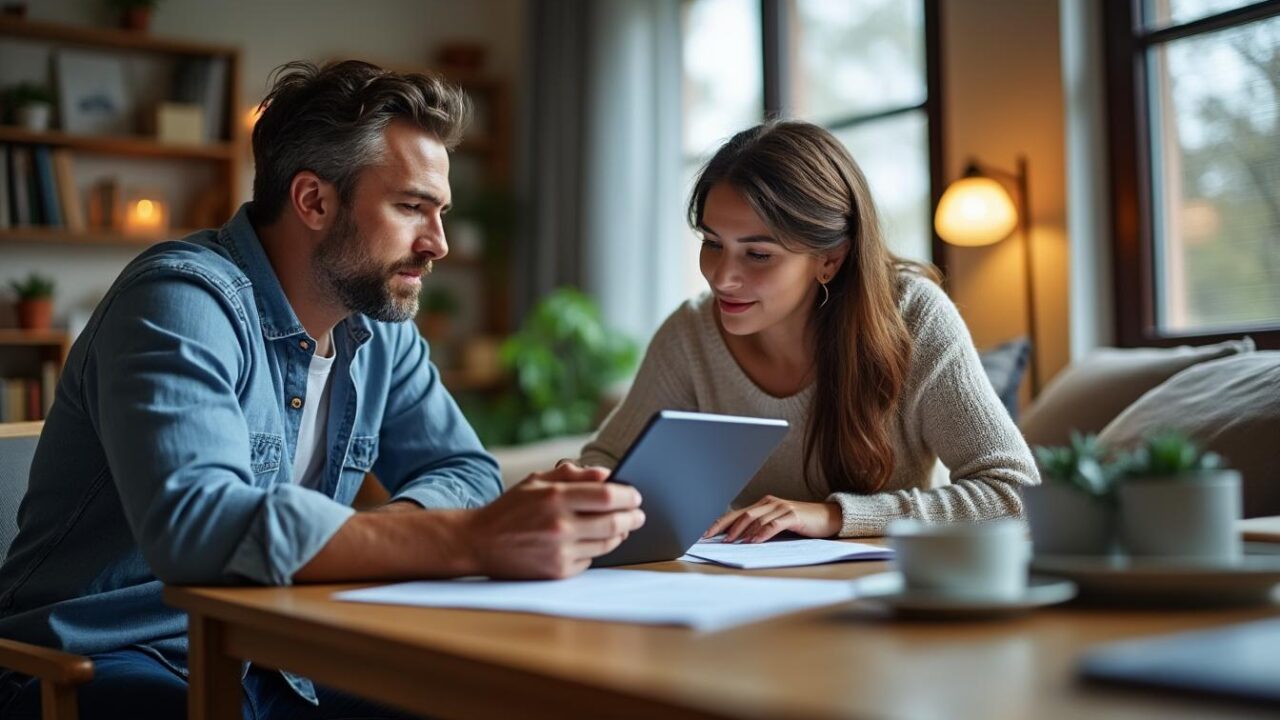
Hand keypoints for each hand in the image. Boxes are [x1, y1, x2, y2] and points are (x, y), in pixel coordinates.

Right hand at [461, 462, 643, 578]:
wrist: (479, 542)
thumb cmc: (510, 508)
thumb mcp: (537, 481)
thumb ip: (572, 475)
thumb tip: (607, 475)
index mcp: (555, 497)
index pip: (608, 496)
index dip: (629, 496)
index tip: (636, 496)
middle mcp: (560, 525)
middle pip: (615, 522)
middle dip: (634, 517)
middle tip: (639, 514)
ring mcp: (560, 551)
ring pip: (607, 543)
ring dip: (621, 534)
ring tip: (623, 527)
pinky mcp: (558, 571)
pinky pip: (591, 559)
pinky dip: (597, 549)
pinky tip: (595, 541)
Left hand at [704, 496, 841, 542]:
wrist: (829, 517)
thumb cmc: (802, 523)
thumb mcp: (778, 523)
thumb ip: (761, 527)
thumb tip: (738, 540)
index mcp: (763, 504)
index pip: (736, 514)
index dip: (719, 523)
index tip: (704, 534)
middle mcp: (770, 503)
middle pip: (741, 515)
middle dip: (724, 528)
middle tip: (711, 539)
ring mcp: (781, 508)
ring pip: (755, 519)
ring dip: (740, 532)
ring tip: (730, 542)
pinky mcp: (793, 515)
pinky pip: (773, 525)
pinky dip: (761, 533)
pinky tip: (753, 542)